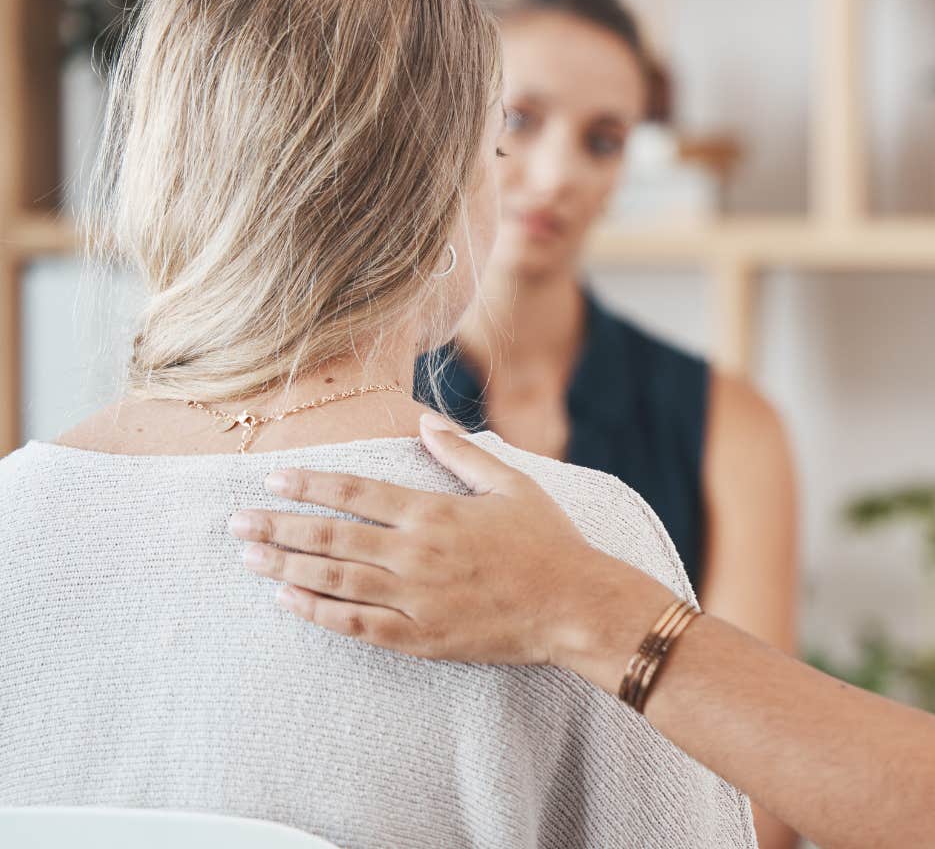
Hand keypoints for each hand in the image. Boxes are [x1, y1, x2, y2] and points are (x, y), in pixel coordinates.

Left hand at [228, 412, 640, 667]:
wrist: (575, 606)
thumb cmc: (549, 542)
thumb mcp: (513, 484)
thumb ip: (464, 453)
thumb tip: (426, 421)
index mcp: (435, 513)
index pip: (356, 493)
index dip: (310, 484)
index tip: (273, 478)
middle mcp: (415, 554)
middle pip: (330, 538)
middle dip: (278, 527)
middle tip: (237, 522)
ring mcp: (414, 599)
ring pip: (333, 582)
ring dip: (285, 567)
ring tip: (249, 557)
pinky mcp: (420, 637)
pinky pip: (356, 626)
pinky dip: (318, 613)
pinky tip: (288, 601)